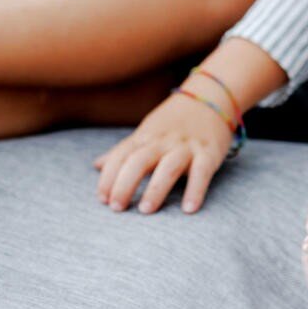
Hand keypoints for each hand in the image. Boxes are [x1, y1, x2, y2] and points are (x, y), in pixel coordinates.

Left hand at [93, 91, 232, 213]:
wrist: (211, 98)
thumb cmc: (174, 123)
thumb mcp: (146, 132)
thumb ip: (123, 151)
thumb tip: (96, 165)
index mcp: (144, 137)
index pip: (120, 156)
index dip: (108, 178)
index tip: (102, 199)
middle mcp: (162, 141)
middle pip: (139, 162)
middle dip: (124, 185)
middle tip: (117, 208)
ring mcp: (186, 146)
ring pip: (168, 167)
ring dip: (155, 189)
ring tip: (145, 210)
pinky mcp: (209, 152)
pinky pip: (201, 172)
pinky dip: (195, 190)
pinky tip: (189, 210)